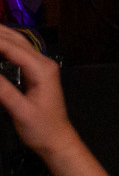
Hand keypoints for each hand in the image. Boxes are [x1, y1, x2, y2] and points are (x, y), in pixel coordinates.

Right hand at [0, 28, 77, 160]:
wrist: (57, 140)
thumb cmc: (41, 128)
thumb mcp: (20, 111)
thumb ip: (2, 90)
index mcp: (41, 69)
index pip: (10, 47)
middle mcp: (44, 63)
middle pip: (15, 39)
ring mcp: (42, 66)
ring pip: (18, 43)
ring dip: (0, 36)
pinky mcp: (37, 72)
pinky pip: (18, 52)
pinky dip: (4, 45)